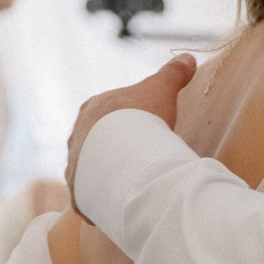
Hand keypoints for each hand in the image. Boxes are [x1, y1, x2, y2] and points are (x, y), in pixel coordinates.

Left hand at [65, 55, 198, 209]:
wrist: (123, 155)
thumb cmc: (139, 117)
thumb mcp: (161, 90)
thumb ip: (172, 74)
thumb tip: (188, 58)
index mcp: (92, 109)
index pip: (107, 112)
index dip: (125, 118)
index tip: (143, 127)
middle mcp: (77, 135)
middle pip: (96, 142)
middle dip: (114, 149)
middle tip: (139, 157)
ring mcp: (76, 165)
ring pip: (92, 170)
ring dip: (107, 175)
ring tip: (131, 183)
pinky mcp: (80, 192)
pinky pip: (90, 198)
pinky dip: (102, 200)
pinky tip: (118, 204)